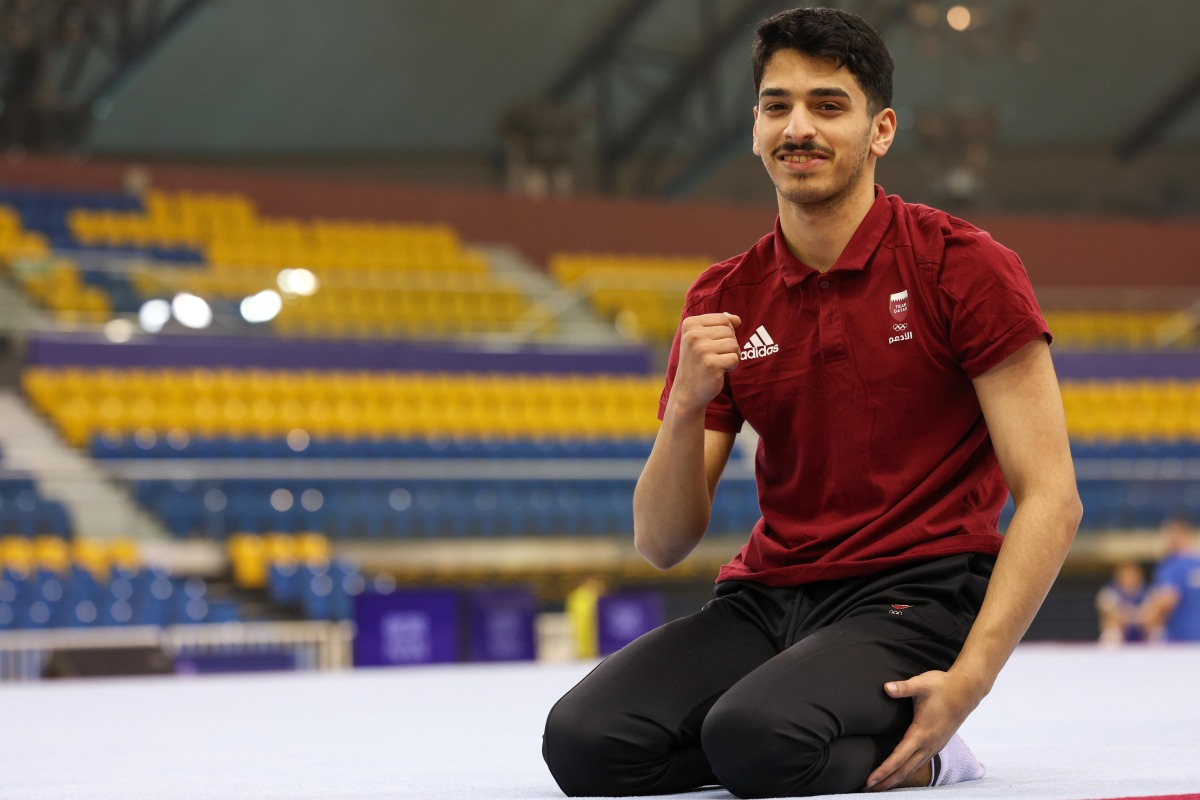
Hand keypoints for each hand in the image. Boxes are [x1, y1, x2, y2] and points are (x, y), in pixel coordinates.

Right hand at [670, 313, 740, 412]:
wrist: (687, 391)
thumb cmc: (698, 363)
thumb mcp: (702, 339)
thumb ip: (718, 325)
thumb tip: (736, 319)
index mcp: (690, 324)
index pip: (723, 319)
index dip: (725, 333)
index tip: (711, 345)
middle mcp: (693, 335)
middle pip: (730, 331)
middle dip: (729, 345)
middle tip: (714, 357)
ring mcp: (701, 350)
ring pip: (734, 344)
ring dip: (731, 356)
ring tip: (716, 363)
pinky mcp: (711, 364)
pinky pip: (735, 358)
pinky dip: (731, 366)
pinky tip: (718, 371)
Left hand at [864, 669, 985, 791]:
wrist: (967, 690)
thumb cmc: (942, 686)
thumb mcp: (921, 684)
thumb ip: (903, 687)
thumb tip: (886, 688)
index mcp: (921, 733)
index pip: (898, 758)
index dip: (883, 771)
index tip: (869, 780)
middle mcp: (928, 745)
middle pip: (904, 770)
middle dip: (885, 782)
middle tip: (866, 789)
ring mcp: (934, 746)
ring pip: (912, 769)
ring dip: (895, 779)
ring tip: (879, 787)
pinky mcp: (937, 744)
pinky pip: (919, 764)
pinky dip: (907, 772)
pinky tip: (899, 774)